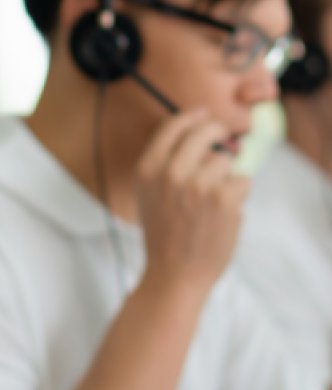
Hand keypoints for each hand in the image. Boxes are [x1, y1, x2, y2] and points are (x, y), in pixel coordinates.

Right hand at [136, 109, 248, 292]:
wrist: (173, 273)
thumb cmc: (164, 234)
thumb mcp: (148, 193)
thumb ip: (163, 162)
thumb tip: (197, 127)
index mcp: (147, 169)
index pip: (173, 126)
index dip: (193, 117)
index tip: (204, 115)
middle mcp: (170, 172)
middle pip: (205, 131)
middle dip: (219, 132)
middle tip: (226, 139)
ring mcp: (198, 184)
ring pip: (226, 160)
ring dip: (226, 176)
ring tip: (213, 201)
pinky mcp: (224, 199)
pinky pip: (242, 182)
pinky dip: (238, 197)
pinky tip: (223, 215)